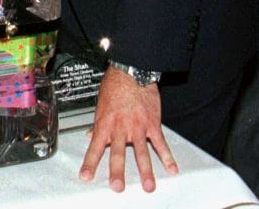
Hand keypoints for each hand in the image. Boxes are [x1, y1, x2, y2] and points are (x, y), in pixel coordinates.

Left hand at [79, 67, 176, 191]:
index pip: (95, 147)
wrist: (132, 72)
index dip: (90, 163)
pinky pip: (160, 143)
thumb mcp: (100, 104)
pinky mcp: (153, 124)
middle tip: (117, 186)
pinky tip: (172, 169)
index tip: (86, 176)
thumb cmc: (114, 86)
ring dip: (145, 171)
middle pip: (118, 153)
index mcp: (105, 123)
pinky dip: (167, 157)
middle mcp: (120, 127)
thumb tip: (91, 135)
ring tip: (147, 186)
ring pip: (141, 152)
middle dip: (117, 171)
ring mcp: (137, 127)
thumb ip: (98, 123)